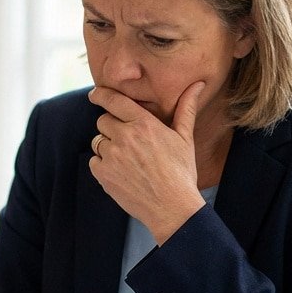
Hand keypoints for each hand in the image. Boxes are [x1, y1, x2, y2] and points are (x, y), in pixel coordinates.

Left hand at [87, 82, 207, 243]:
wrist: (172, 207)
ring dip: (108, 147)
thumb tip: (197, 84)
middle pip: (103, 121)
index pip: (114, 101)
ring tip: (128, 160)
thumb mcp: (185, 138)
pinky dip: (103, 165)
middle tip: (127, 141)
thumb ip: (186, 108)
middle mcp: (125, 137)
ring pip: (98, 141)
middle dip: (111, 127)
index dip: (101, 95)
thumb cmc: (181, 172)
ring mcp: (112, 156)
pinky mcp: (103, 174)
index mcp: (144, 124)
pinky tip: (121, 172)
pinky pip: (94, 161)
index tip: (95, 94)